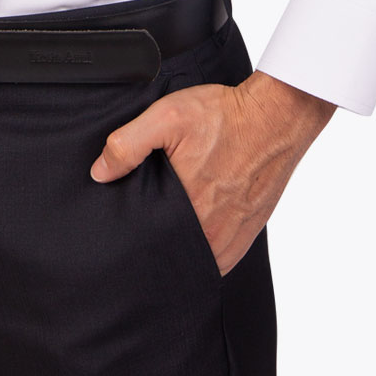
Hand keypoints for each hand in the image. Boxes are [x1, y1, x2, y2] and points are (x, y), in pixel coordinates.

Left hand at [89, 68, 335, 275]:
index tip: (121, 234)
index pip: (148, 242)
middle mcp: (211, 230)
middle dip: (153, 248)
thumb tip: (100, 173)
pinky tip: (191, 238)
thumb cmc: (224, 116)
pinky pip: (221, 259)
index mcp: (187, 208)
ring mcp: (233, 235)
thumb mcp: (166, 117)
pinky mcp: (249, 231)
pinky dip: (204, 253)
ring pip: (196, 259)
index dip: (131, 240)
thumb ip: (128, 145)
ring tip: (164, 235)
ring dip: (180, 252)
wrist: (275, 116)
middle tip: (141, 232)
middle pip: (171, 254)